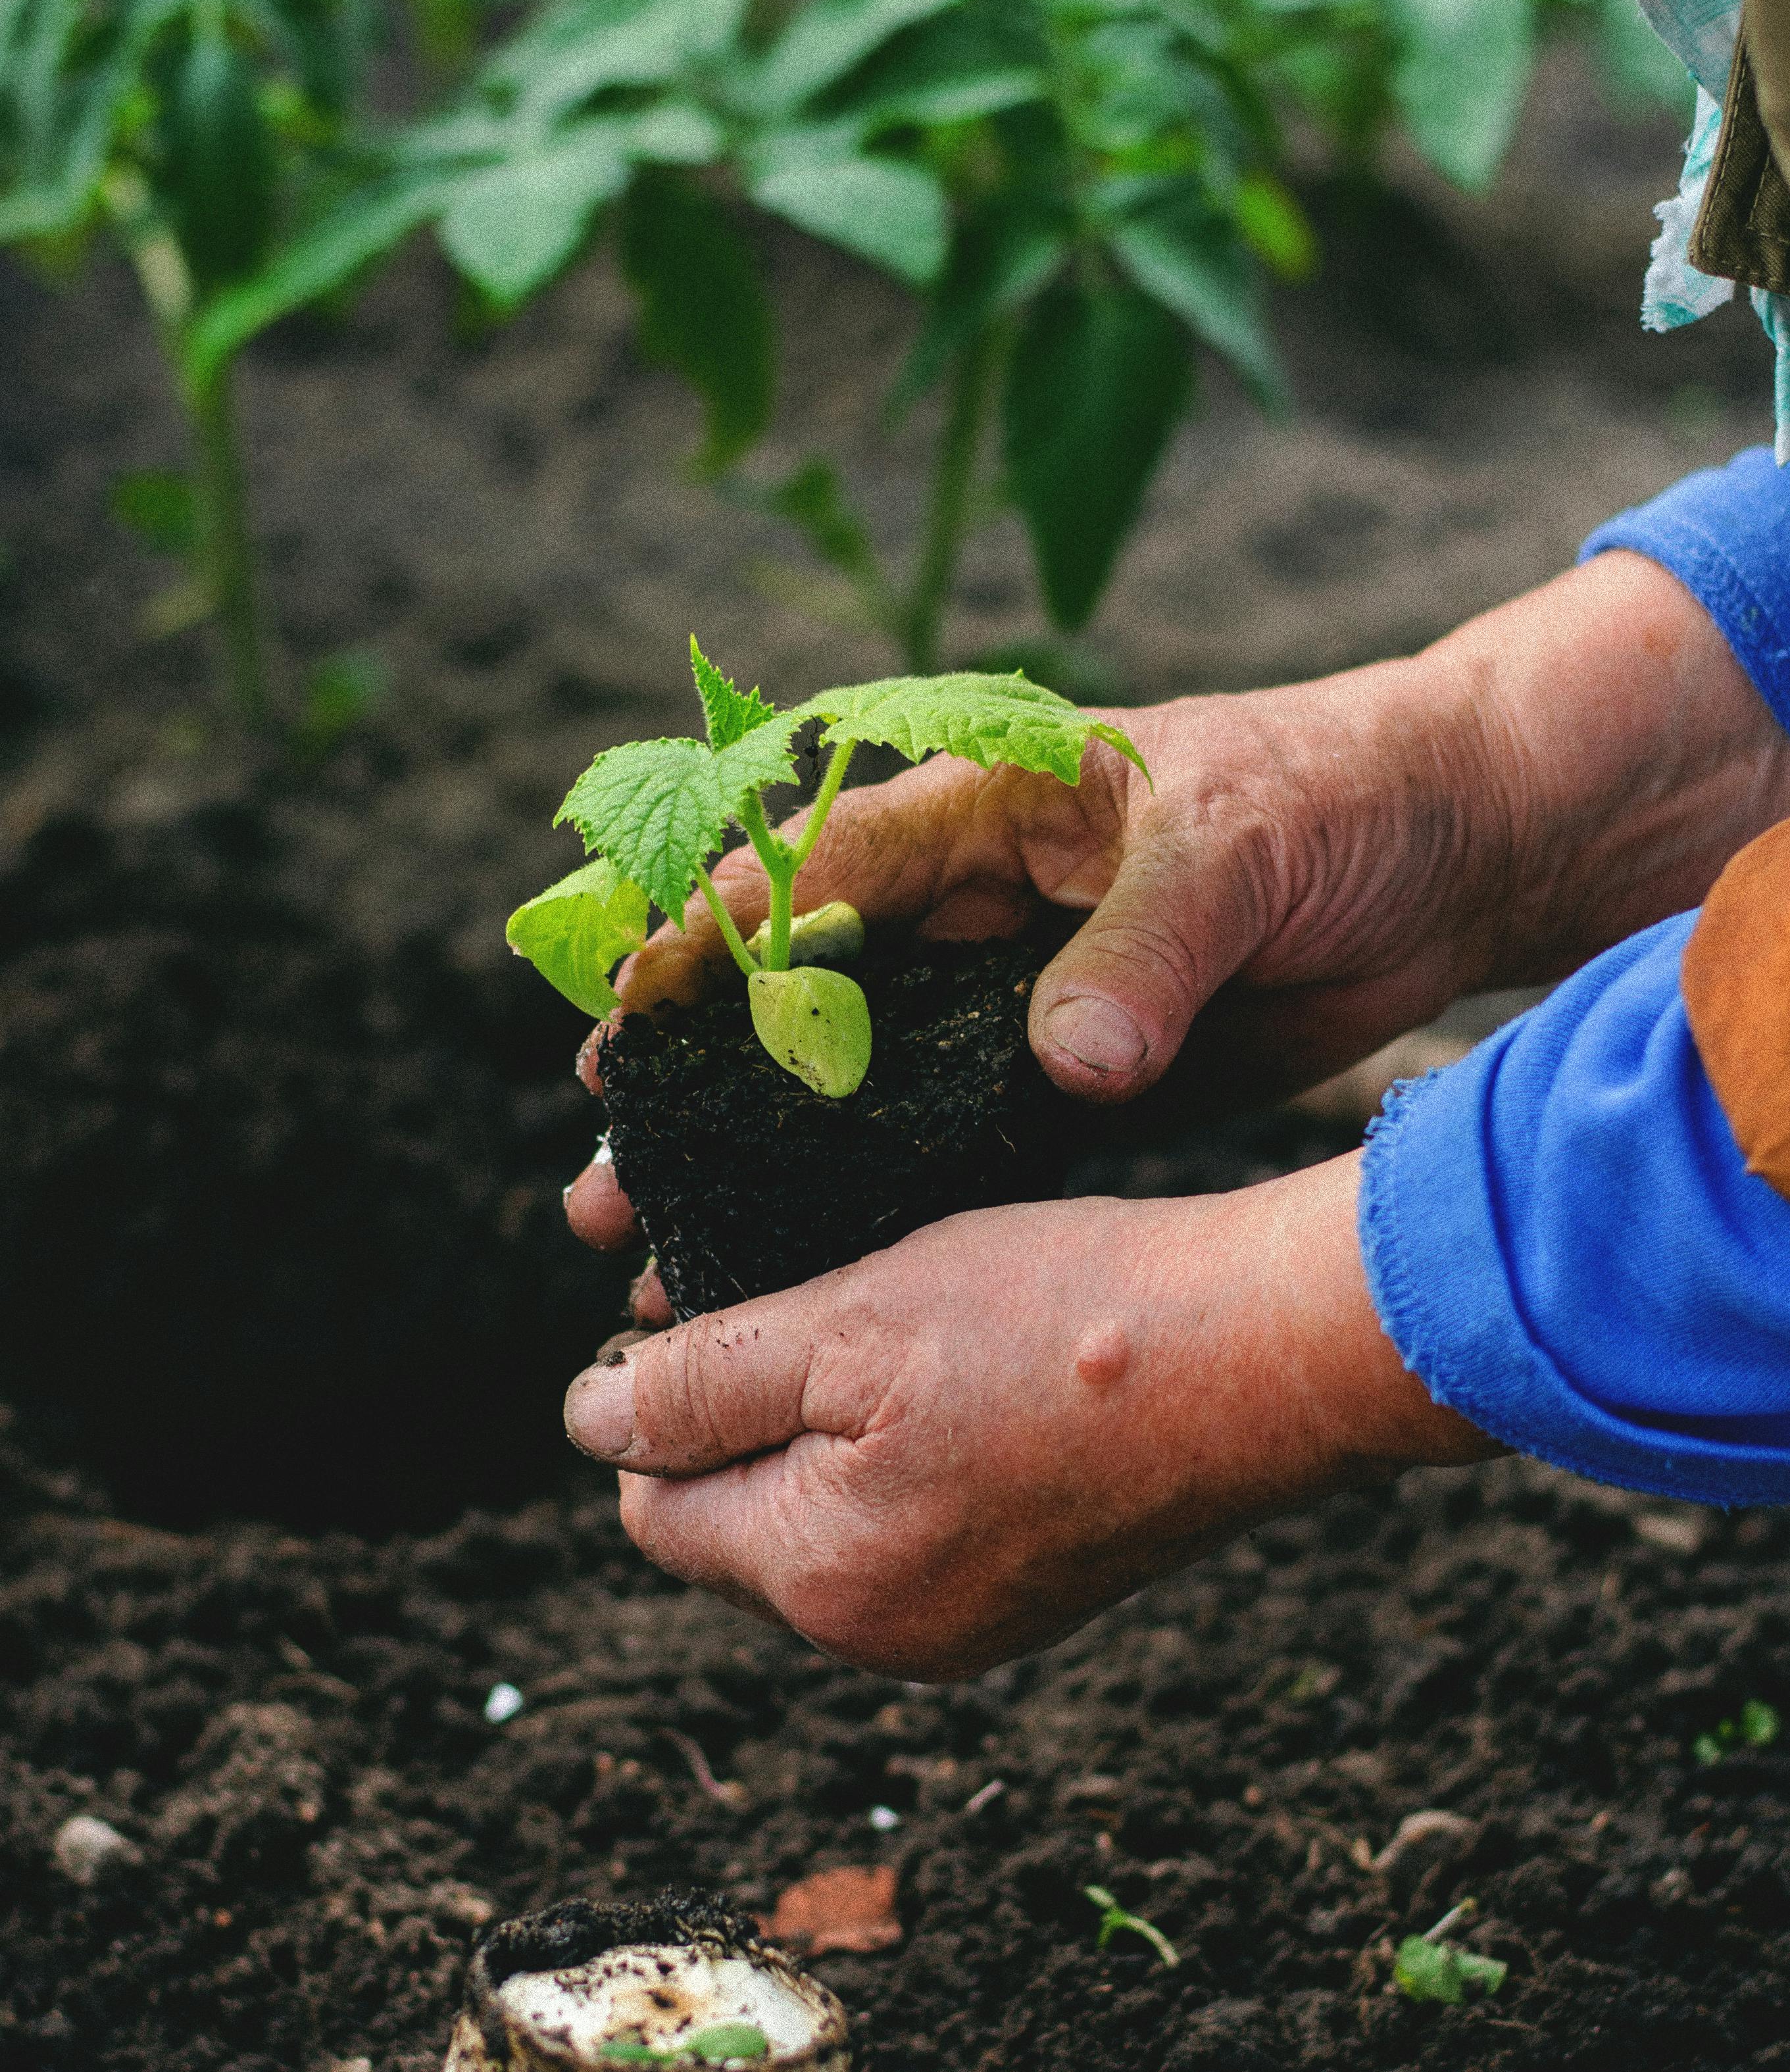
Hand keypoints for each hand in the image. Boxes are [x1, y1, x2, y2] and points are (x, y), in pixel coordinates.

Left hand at [563, 1154, 1491, 1674]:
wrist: (1270, 1357)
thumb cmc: (1062, 1322)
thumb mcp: (844, 1322)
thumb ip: (701, 1382)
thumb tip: (586, 1424)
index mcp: (822, 1582)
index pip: (656, 1505)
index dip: (663, 1397)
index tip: (727, 1304)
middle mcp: (887, 1638)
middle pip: (739, 1523)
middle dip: (753, 1416)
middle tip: (825, 1299)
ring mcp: (972, 1626)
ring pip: (831, 1519)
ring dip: (840, 1426)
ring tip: (912, 1325)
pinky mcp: (1038, 1591)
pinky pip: (921, 1524)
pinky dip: (921, 1449)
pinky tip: (980, 1372)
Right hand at [568, 551, 1785, 1259]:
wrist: (1454, 853)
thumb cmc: (1338, 796)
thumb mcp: (1240, 846)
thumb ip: (1146, 951)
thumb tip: (1072, 1064)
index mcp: (984, 808)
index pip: (809, 870)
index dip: (706, 948)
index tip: (626, 1026)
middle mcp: (973, 906)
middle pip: (796, 1000)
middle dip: (695, 1089)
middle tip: (606, 1181)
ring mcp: (1012, 1000)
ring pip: (851, 1090)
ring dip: (763, 1169)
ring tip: (662, 1258)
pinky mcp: (1066, 1080)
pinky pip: (947, 1147)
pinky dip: (875, 1209)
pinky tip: (804, 1275)